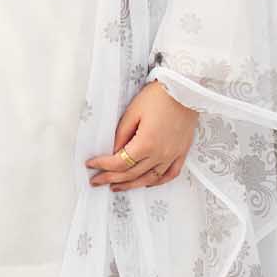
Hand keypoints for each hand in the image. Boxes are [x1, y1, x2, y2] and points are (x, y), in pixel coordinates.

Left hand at [84, 81, 199, 189]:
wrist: (185, 90)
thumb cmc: (159, 96)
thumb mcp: (133, 112)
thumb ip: (122, 134)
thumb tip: (114, 152)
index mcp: (146, 143)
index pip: (119, 162)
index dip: (102, 165)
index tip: (90, 164)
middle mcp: (160, 154)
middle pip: (131, 173)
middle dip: (111, 178)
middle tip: (97, 181)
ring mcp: (172, 155)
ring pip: (149, 179)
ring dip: (131, 185)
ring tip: (117, 186)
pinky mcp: (182, 152)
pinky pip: (170, 174)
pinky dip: (157, 182)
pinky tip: (146, 183)